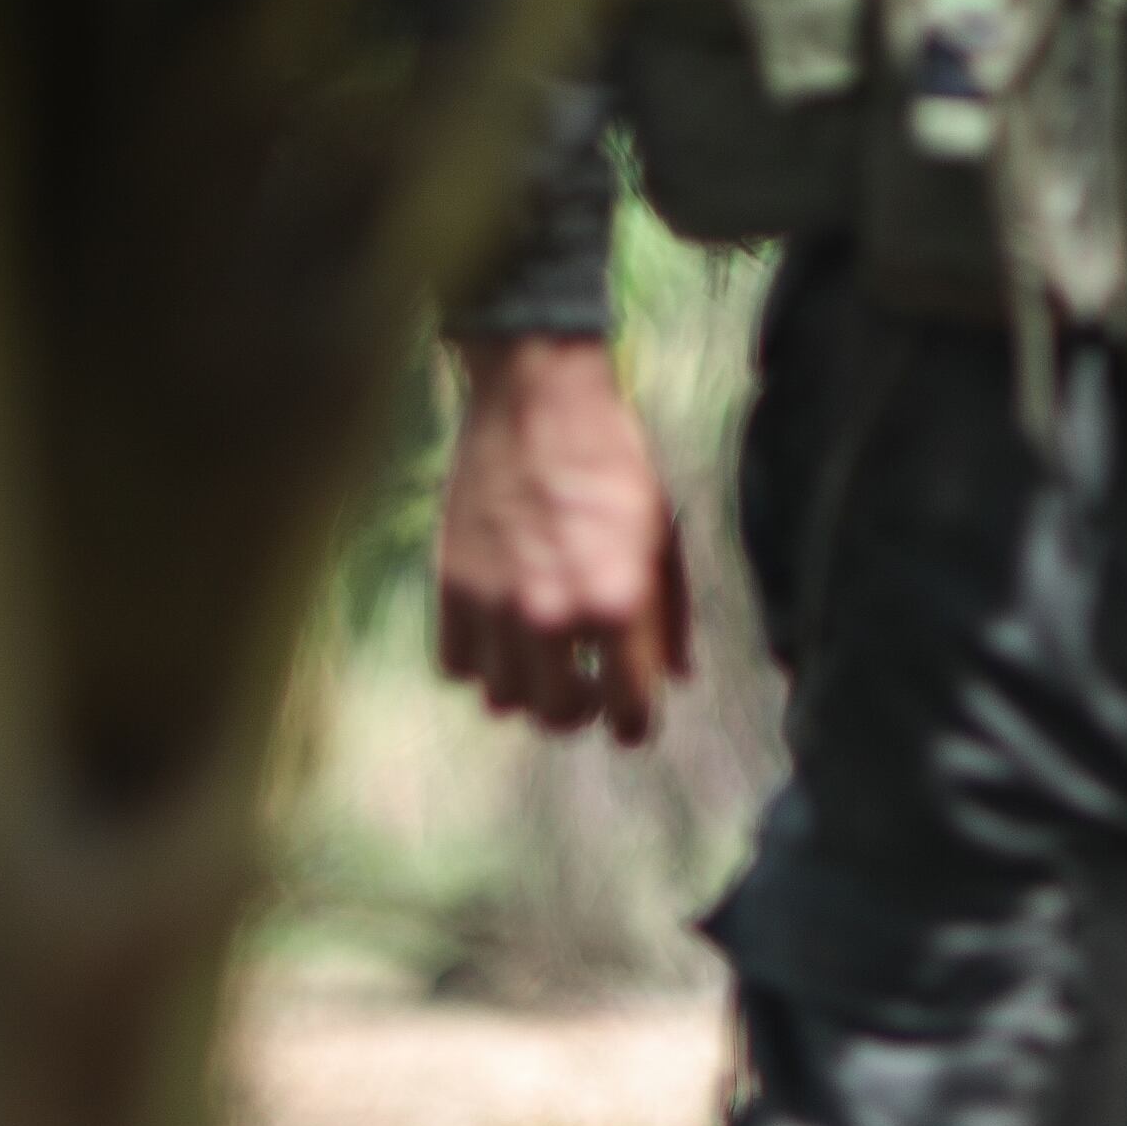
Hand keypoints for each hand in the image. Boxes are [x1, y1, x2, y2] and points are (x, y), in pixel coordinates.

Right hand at [435, 335, 689, 744]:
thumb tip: (675, 677)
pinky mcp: (450, 585)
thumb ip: (669, 617)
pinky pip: (455, 664)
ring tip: (541, 664)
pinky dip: (477, 663)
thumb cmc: (613, 464)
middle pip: (557, 716)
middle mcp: (553, 615)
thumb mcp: (664, 537)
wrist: (536, 402)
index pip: (628, 708)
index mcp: (618, 604)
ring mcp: (495, 604)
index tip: (631, 723)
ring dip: (526, 691)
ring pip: (502, 699)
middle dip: (579, 711)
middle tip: (586, 691)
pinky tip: (498, 637)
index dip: (633, 723)